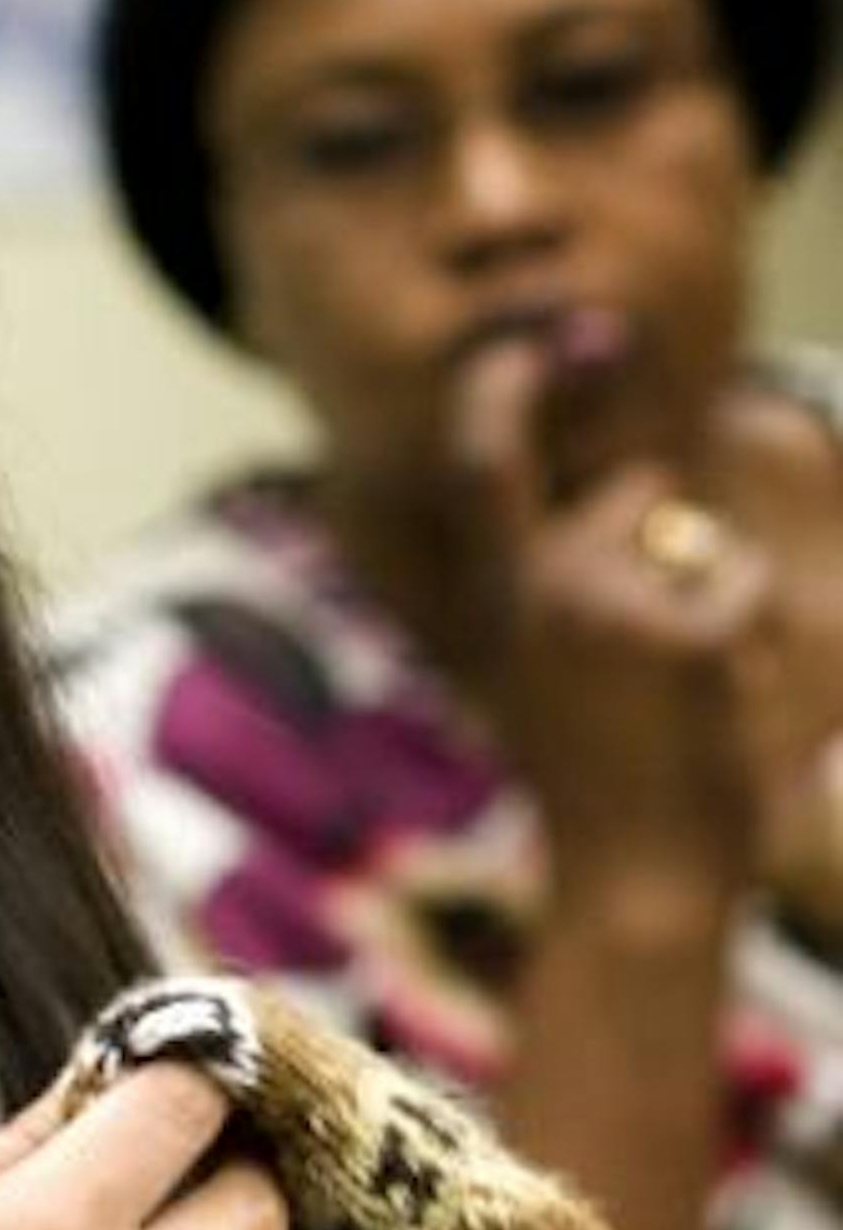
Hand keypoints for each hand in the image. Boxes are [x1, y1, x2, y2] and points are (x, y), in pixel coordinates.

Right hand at [449, 333, 775, 902]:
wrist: (631, 881)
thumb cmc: (599, 786)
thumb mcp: (548, 673)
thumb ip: (564, 584)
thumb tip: (635, 483)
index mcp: (496, 603)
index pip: (483, 464)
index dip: (503, 387)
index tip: (528, 348)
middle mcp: (537, 589)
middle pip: (633, 494)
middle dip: (670, 536)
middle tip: (656, 644)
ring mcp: (605, 605)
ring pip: (693, 534)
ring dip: (711, 592)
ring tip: (681, 688)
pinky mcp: (676, 631)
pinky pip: (742, 580)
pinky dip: (747, 632)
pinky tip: (711, 699)